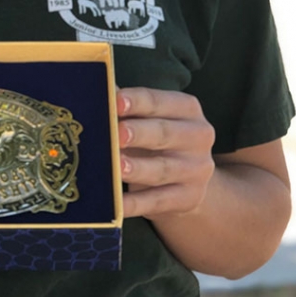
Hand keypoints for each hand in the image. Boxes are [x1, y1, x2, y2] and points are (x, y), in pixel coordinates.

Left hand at [117, 87, 215, 218]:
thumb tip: (98, 91)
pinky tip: (117, 205)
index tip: (117, 101)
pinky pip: (158, 201)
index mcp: (187, 110)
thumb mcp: (149, 121)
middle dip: (140, 133)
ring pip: (162, 169)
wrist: (188, 182)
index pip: (161, 102)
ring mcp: (196, 170)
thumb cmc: (158, 141)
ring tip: (118, 167)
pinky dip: (136, 204)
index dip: (138, 101)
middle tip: (118, 133)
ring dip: (139, 168)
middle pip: (164, 133)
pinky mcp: (188, 198)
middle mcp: (198, 136)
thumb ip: (126, 107)